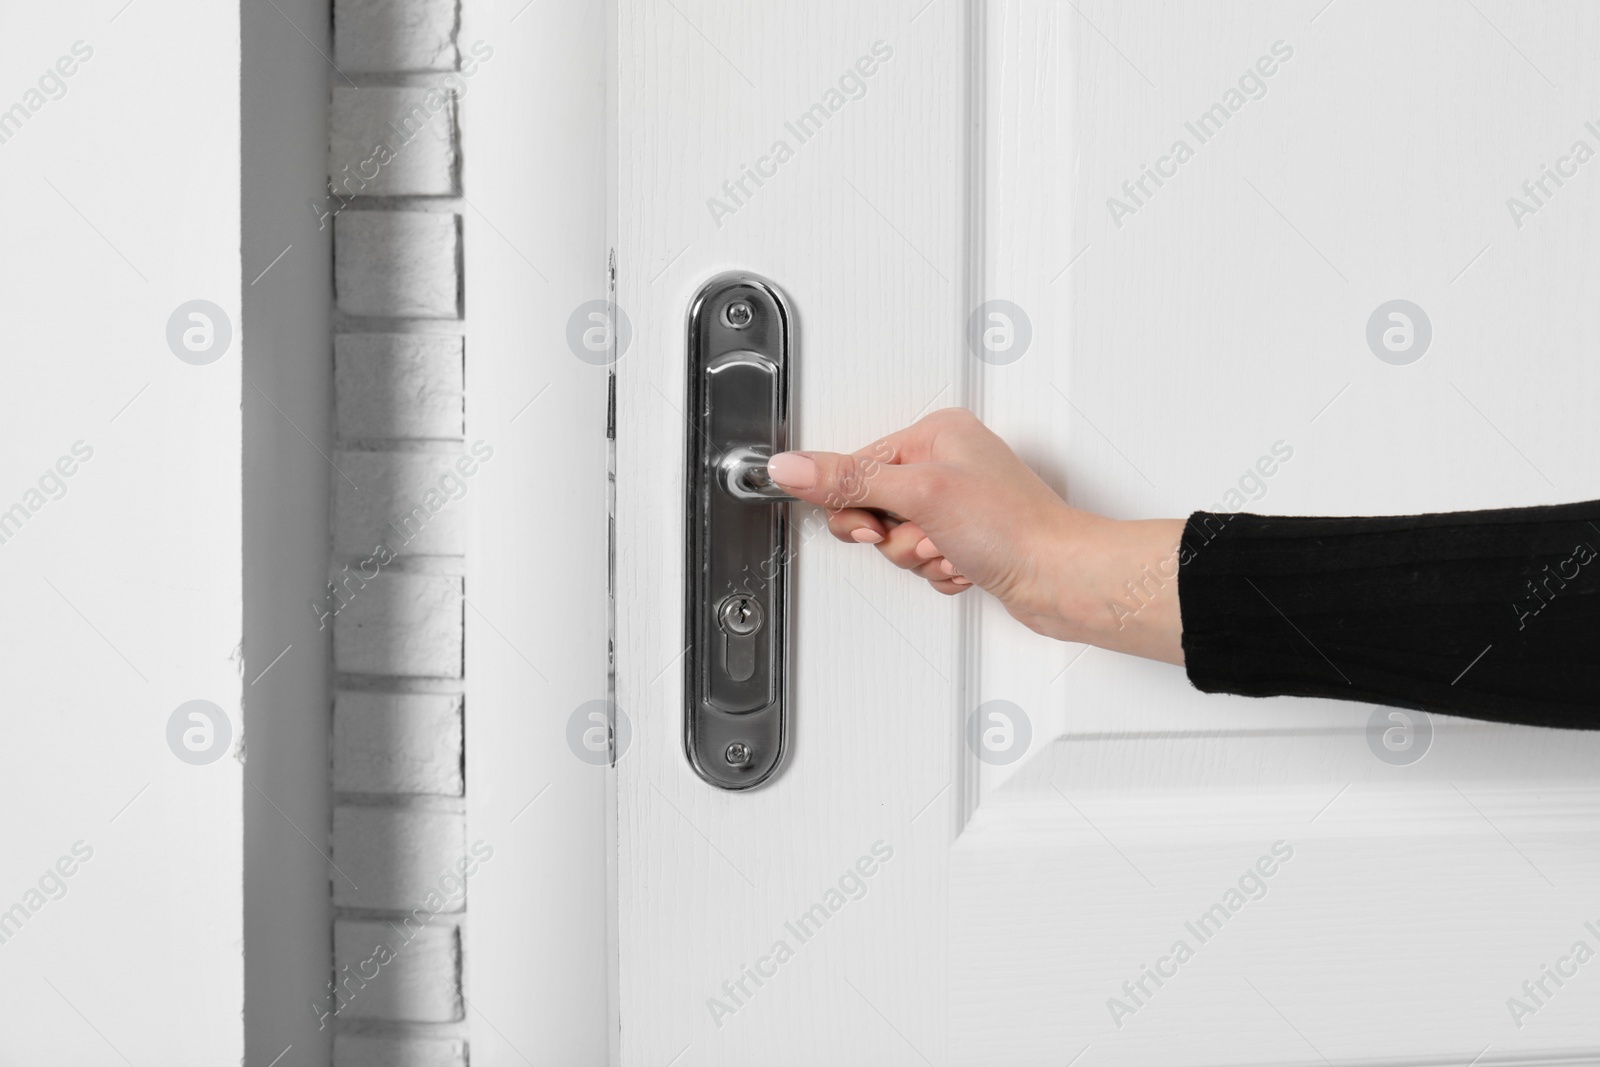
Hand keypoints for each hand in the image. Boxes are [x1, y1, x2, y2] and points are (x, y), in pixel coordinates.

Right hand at [766, 408, 1186, 663]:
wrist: (1062, 579)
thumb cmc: (1015, 527)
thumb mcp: (918, 494)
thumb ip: (848, 481)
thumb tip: (791, 467)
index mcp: (937, 433)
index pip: (858, 465)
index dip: (857, 505)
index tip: (874, 524)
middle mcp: (948, 463)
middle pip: (875, 507)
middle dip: (897, 537)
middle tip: (923, 537)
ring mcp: (959, 504)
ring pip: (898, 541)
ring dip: (920, 558)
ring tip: (952, 551)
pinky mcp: (968, 540)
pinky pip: (924, 562)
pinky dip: (939, 572)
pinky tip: (965, 566)